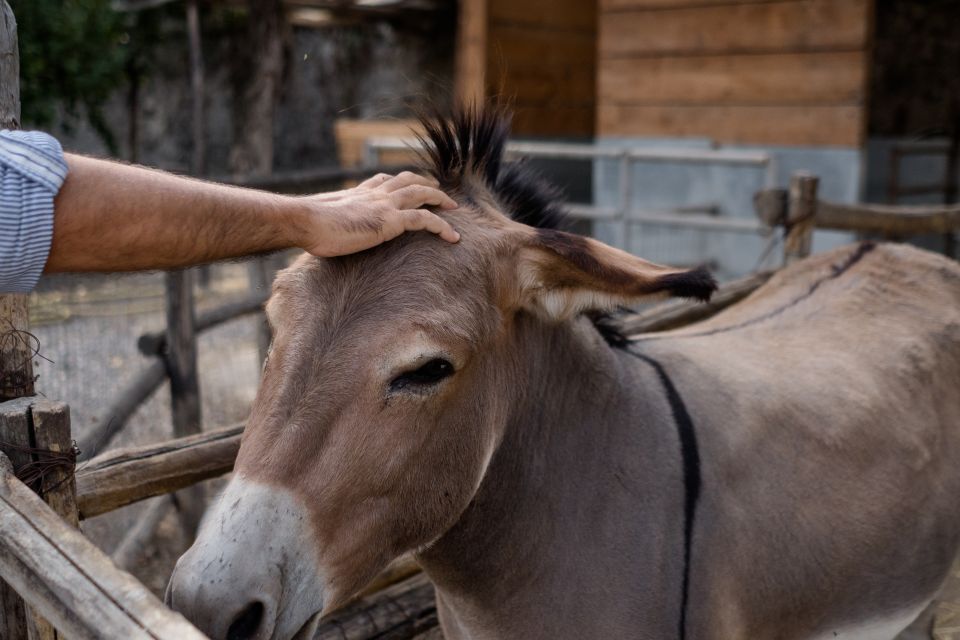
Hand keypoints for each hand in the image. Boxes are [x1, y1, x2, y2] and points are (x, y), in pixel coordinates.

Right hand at [294, 171, 459, 256]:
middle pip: (406, 181)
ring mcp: (384, 204)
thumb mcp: (319, 221)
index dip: (398, 180)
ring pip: (421, 193)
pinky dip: (442, 226)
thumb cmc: (306, 226)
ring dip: (439, 198)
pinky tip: (453, 236)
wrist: (306, 221)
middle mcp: (374, 193)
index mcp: (357, 192)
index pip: (382, 180)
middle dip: (424, 183)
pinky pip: (425, 219)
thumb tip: (318, 235)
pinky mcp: (391, 221)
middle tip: (438, 191)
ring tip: (453, 208)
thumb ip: (328, 223)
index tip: (406, 183)